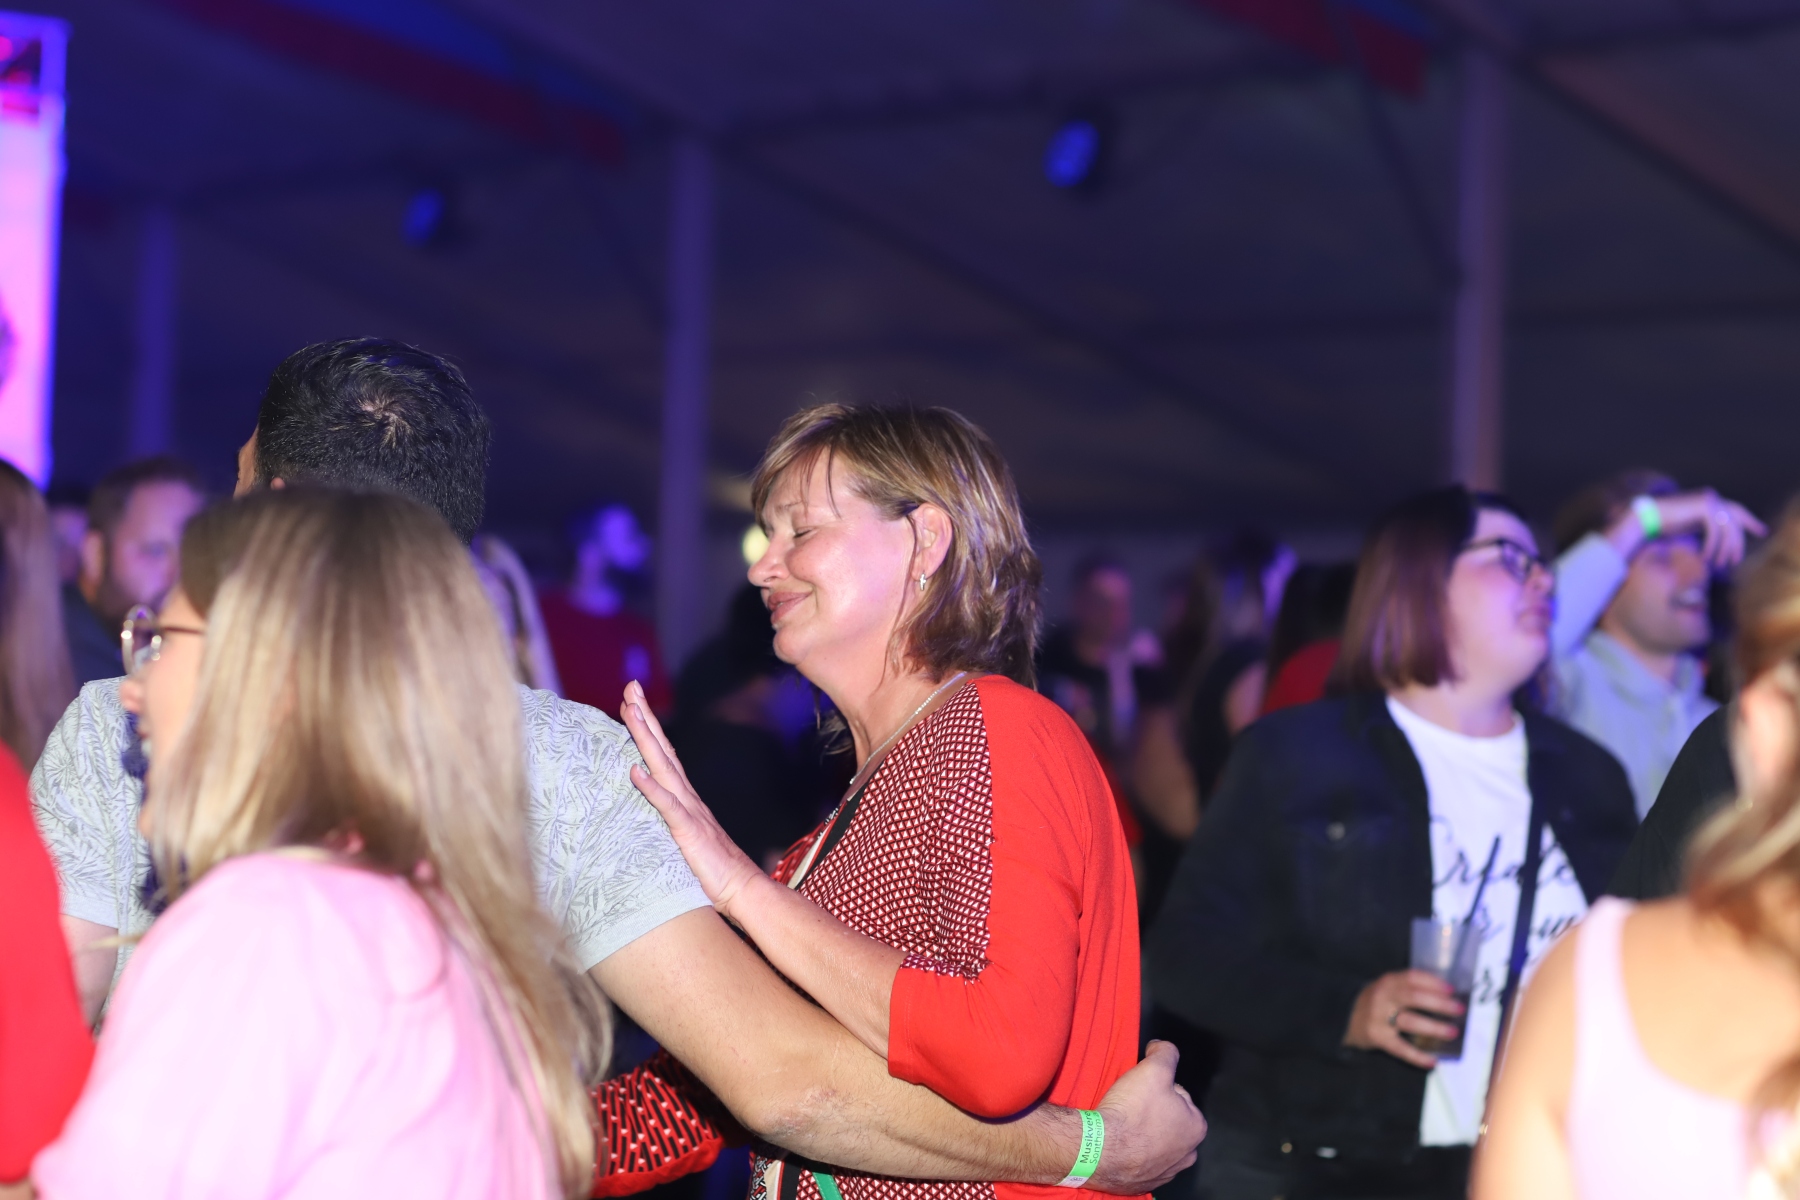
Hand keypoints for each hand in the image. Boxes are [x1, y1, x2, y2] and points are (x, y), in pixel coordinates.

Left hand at [622, 680, 763, 918]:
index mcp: (684, 796)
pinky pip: (668, 806)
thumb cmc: (711, 868)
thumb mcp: (684, 836)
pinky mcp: (689, 831)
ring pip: (663, 767)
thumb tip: (651, 803)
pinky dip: (651, 788)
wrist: (742, 888)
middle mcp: (686, 796)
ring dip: (645, 738)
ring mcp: (688, 811)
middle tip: (630, 687)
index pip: (663, 753)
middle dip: (645, 717)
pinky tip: (636, 772)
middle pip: (662, 749)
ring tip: (630, 712)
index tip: (632, 700)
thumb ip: (670, 818)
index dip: (648, 727)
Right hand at [1087, 1041, 1205, 1193]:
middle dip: (1152, 1112)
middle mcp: (1187, 1154)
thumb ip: (1165, 1052)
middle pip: (1168, 1120)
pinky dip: (1131, 1152)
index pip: (1178, 1095)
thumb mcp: (1153, 1068)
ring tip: (1123, 1125)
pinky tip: (1118, 1142)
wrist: (1100, 1150)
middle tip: (1131, 1105)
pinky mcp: (1143, 1183)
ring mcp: (1165, 1172)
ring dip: (1142, 1133)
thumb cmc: (1131, 1112)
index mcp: (1196, 1127)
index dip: (1157, 1087)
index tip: (1141, 1089)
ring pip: (1155, 1142)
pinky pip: (1139, 1160)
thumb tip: (1162, 1048)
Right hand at [1343, 970, 1461, 1069]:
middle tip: (1458, 1009)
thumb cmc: (1375, 1001)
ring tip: (1452, 1032)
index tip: (1452, 989)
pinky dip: (1418, 1056)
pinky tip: (1433, 1061)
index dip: (1433, 983)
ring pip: (1410, 1022)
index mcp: (1387, 982)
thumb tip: (1446, 997)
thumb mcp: (1386, 988)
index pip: (1413, 978)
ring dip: (1434, 1027)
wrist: (1343, 1016)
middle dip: (1439, 1003)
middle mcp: (1383, 997)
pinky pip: (1401, 1049)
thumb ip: (1409, 988)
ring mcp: (1379, 1018)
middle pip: (1414, 997)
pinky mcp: (1378, 1038)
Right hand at [1631, 490, 1765, 567]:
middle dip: (1739, 543)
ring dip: (1725, 550)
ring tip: (1719, 565)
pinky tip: (1705, 558)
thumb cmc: (1663, 525)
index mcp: (1710, 502)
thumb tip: (1721, 542)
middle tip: (1736, 561)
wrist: (1647, 518)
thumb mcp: (1691, 526)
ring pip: (1728, 529)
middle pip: (1736, 522)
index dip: (1750, 522)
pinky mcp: (1704, 507)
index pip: (1737, 511)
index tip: (1762, 532)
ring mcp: (1709, 500)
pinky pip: (1716, 531)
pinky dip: (1712, 547)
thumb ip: (1707, 528)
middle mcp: (1712, 498)